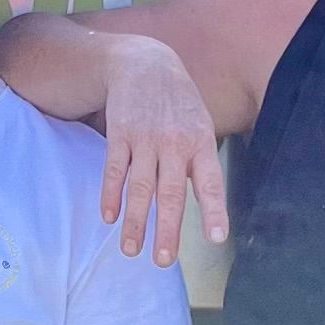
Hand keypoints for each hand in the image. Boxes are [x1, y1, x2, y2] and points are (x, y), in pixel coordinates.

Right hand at [95, 32, 228, 262]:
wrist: (145, 62)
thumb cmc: (178, 103)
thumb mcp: (200, 124)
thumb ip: (200, 162)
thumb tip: (205, 205)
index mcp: (200, 143)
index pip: (210, 183)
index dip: (213, 211)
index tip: (216, 238)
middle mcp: (174, 143)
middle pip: (170, 194)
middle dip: (167, 230)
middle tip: (164, 261)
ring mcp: (145, 139)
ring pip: (139, 188)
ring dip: (135, 222)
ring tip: (132, 250)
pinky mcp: (120, 134)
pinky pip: (114, 170)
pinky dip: (111, 195)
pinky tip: (109, 217)